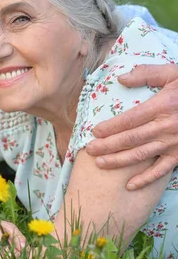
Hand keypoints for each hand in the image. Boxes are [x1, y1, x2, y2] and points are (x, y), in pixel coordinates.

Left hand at [86, 64, 177, 189]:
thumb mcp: (173, 73)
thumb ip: (147, 74)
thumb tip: (120, 78)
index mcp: (162, 107)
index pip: (129, 120)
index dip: (110, 127)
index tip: (94, 132)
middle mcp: (166, 127)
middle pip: (130, 139)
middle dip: (107, 145)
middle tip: (89, 150)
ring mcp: (174, 144)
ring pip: (141, 155)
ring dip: (118, 161)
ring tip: (100, 163)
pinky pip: (162, 170)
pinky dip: (145, 179)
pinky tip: (129, 185)